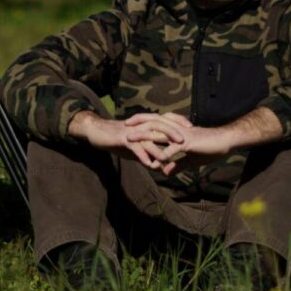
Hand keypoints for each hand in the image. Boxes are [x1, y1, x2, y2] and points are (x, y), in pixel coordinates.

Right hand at [68, 111, 182, 169]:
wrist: (98, 133)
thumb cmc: (117, 140)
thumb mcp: (134, 149)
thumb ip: (146, 155)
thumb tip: (157, 166)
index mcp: (146, 127)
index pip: (166, 124)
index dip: (179, 127)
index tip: (193, 132)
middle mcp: (142, 127)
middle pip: (161, 127)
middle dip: (174, 134)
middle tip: (186, 143)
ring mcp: (133, 132)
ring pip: (149, 138)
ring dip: (159, 148)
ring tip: (168, 158)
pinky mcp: (123, 139)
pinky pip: (135, 147)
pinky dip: (142, 156)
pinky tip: (148, 164)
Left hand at [124, 113, 233, 175]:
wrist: (225, 141)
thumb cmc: (209, 148)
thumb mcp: (190, 160)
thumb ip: (177, 165)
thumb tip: (165, 173)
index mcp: (175, 131)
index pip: (156, 123)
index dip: (143, 124)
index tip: (130, 127)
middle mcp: (176, 130)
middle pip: (153, 123)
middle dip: (138, 124)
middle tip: (123, 126)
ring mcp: (181, 135)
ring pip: (158, 133)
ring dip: (143, 137)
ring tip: (130, 140)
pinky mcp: (188, 143)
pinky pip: (172, 149)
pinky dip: (163, 154)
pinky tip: (154, 161)